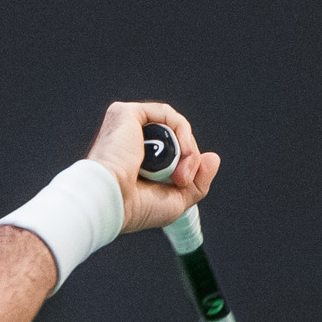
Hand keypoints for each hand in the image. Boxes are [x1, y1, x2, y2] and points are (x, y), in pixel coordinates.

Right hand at [86, 101, 220, 233]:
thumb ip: (198, 183)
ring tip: (178, 172)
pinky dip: (181, 132)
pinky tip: (178, 151)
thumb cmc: (131, 208)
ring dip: (187, 150)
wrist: (109, 202)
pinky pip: (167, 114)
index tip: (185, 183)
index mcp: (132, 163)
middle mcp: (127, 142)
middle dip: (188, 159)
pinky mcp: (125, 114)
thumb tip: (213, 159)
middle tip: (181, 180)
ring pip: (173, 127)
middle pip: (174, 140)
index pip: (170, 154)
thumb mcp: (174, 202)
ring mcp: (126, 127)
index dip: (186, 165)